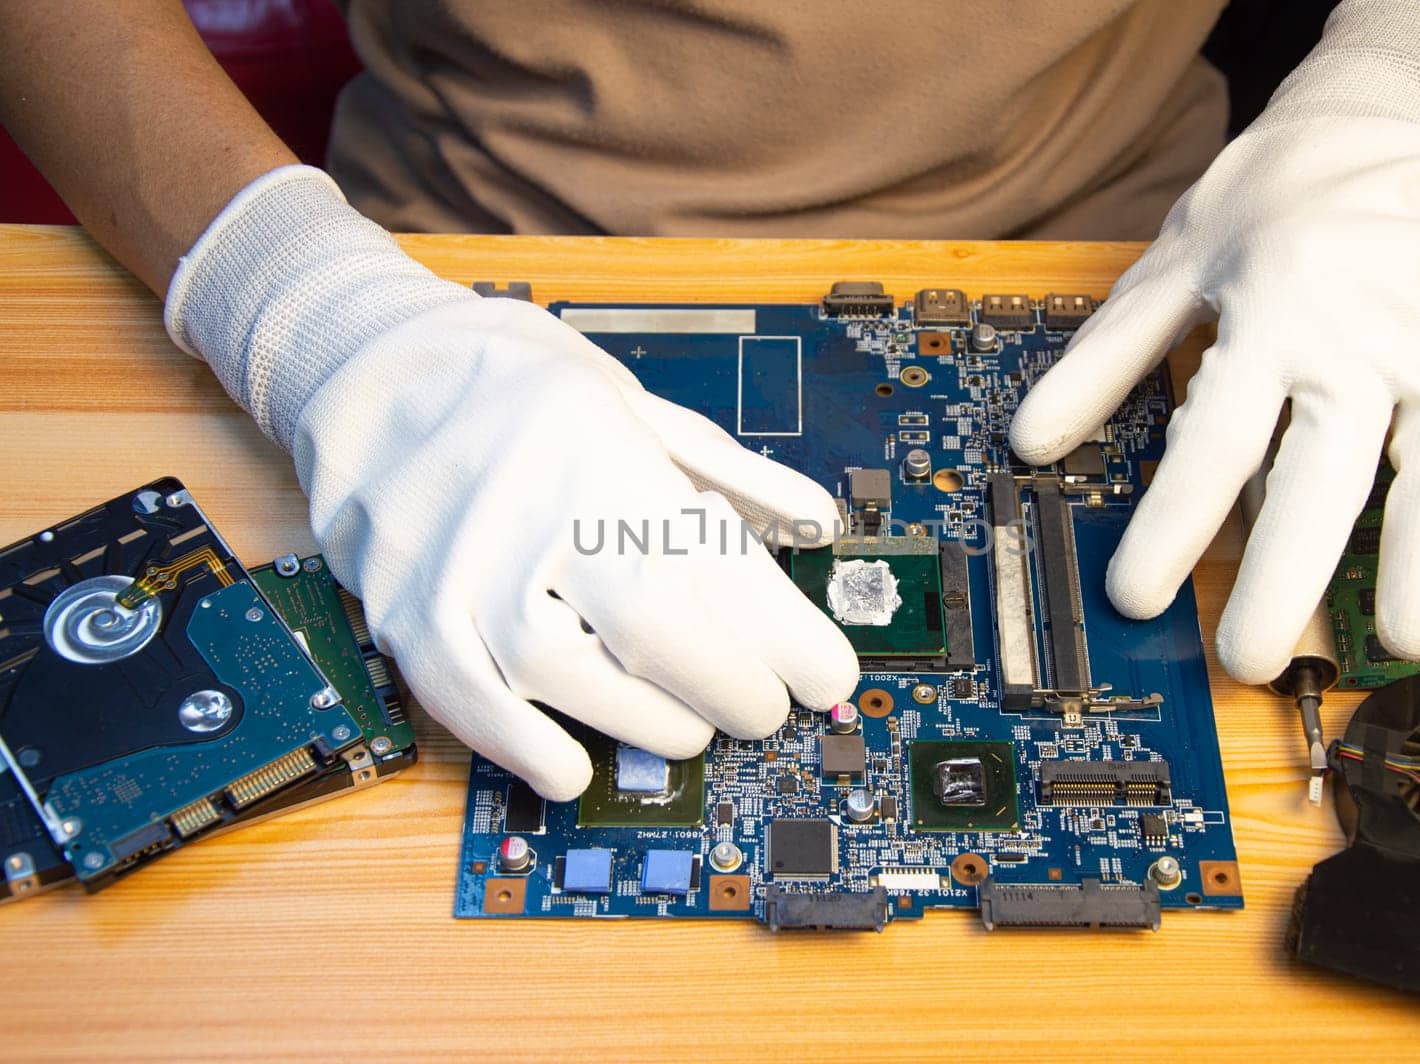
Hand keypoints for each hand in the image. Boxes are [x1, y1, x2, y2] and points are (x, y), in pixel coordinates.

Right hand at [167, 167, 857, 798]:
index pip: (714, 563)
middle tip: (763, 707)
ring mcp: (453, 559)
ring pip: (565, 673)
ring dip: (649, 724)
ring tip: (688, 728)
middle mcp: (528, 502)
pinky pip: (464, 699)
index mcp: (602, 446)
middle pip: (652, 625)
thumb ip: (730, 470)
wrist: (369, 361)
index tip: (826, 675)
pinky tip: (574, 768)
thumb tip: (818, 521)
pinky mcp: (400, 606)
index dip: (784, 637)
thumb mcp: (637, 400)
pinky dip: (525, 748)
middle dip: (733, 688)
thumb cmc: (516, 380)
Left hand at [1010, 0, 1419, 683]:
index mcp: (1268, 318)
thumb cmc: (1267, 205)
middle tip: (1250, 652)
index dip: (1170, 526)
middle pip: (1323, 472)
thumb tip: (1030, 441)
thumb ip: (1101, 362)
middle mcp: (1359, 336)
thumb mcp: (1166, 270)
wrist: (1380, 123)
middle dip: (1285, 574)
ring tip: (1405, 634)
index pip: (1213, 442)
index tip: (1135, 594)